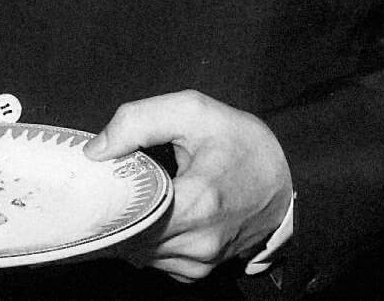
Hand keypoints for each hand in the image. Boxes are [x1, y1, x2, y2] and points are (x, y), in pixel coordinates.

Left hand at [84, 90, 291, 281]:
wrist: (287, 181)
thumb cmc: (242, 144)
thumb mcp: (194, 112)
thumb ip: (138, 121)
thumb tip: (95, 151)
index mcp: (195, 203)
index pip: (124, 215)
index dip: (104, 196)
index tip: (97, 178)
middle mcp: (197, 242)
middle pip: (126, 235)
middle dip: (114, 210)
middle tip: (114, 182)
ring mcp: (199, 262)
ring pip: (136, 251)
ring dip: (130, 226)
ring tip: (138, 195)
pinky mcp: (198, 272)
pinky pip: (154, 260)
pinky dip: (146, 239)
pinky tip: (154, 214)